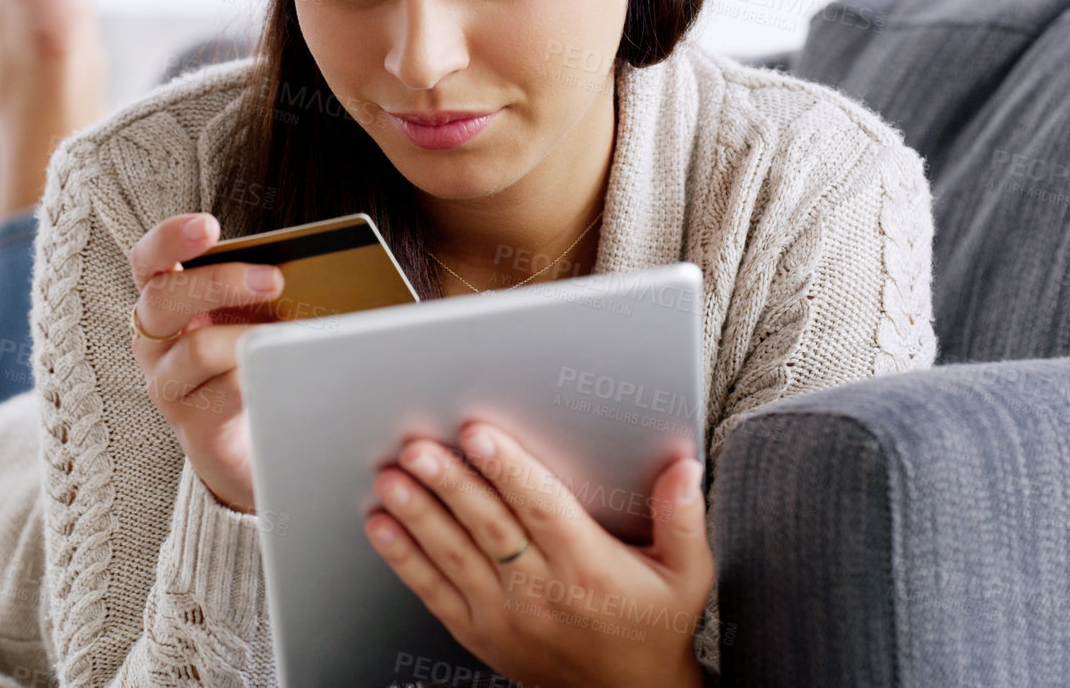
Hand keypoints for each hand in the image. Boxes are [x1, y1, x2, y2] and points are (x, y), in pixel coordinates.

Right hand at [128, 211, 285, 513]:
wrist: (254, 437)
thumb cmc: (250, 358)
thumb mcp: (247, 315)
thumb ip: (259, 289)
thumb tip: (314, 266)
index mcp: (163, 299)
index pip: (147, 260)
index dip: (169, 239)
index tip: (209, 226)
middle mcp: (152, 338)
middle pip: (163, 299)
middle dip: (219, 283)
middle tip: (273, 279)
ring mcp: (166, 381)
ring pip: (195, 349)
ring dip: (245, 336)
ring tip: (283, 333)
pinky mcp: (191, 421)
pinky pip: (222, 394)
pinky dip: (257, 378)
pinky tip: (283, 369)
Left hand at [364, 421, 712, 687]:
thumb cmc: (653, 627)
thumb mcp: (686, 576)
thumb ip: (684, 519)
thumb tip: (685, 468)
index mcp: (590, 567)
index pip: (544, 510)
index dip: (510, 471)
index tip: (480, 437)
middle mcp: (543, 590)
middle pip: (489, 527)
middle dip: (451, 484)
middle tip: (419, 448)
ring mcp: (504, 614)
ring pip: (454, 555)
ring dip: (418, 515)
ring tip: (391, 478)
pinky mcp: (478, 632)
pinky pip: (434, 591)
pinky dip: (404, 559)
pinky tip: (382, 527)